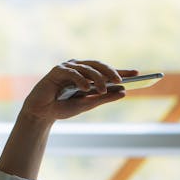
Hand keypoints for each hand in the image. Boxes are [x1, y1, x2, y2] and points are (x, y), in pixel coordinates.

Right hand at [21, 60, 138, 124]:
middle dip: (110, 72)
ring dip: (97, 78)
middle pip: (98, 65)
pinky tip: (86, 88)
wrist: (42, 113)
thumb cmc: (63, 108)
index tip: (137, 73)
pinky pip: (72, 72)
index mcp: (86, 75)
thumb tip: (123, 92)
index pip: (106, 71)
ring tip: (103, 89)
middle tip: (120, 80)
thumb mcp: (87, 104)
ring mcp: (67, 68)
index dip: (121, 71)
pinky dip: (80, 80)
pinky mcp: (57, 71)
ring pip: (87, 68)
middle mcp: (78, 68)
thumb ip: (104, 98)